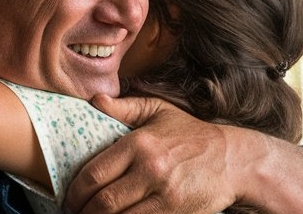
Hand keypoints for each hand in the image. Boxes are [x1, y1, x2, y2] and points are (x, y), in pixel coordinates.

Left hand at [63, 95, 235, 213]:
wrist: (233, 159)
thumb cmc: (191, 135)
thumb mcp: (158, 112)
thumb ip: (125, 107)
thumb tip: (95, 100)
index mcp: (139, 143)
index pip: (94, 173)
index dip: (75, 191)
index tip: (69, 198)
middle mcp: (149, 169)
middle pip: (103, 201)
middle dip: (83, 212)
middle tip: (75, 213)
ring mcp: (164, 194)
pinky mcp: (176, 212)